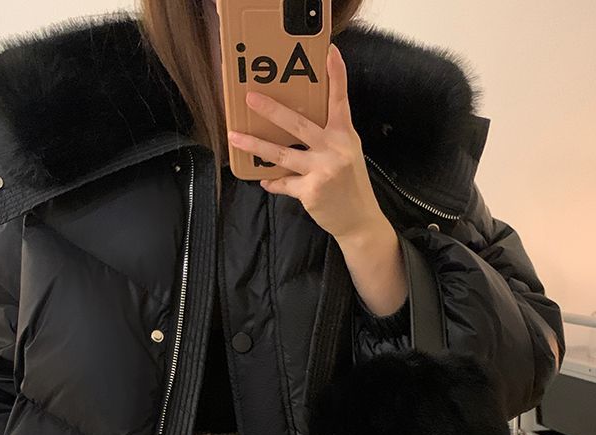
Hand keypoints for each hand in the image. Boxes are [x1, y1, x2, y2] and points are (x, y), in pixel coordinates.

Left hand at [226, 43, 384, 243]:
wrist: (359, 221)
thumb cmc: (351, 185)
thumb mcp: (347, 153)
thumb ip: (328, 137)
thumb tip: (296, 124)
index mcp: (344, 135)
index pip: (340, 100)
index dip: (336, 75)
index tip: (329, 52)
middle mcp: (334, 149)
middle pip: (298, 124)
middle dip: (272, 110)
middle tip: (251, 97)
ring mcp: (322, 170)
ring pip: (281, 154)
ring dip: (255, 146)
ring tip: (235, 136)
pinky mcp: (310, 191)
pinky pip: (284, 183)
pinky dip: (273, 182)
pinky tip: (264, 179)